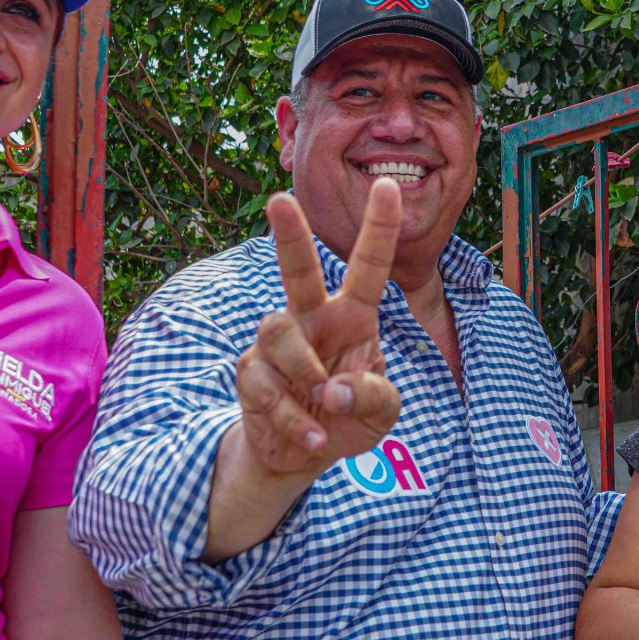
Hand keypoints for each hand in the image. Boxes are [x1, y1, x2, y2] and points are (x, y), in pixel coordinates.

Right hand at [233, 182, 403, 479]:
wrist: (305, 455)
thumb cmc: (350, 417)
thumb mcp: (382, 411)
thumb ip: (372, 396)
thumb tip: (331, 390)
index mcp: (353, 316)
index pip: (369, 266)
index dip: (380, 227)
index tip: (387, 185)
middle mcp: (312, 318)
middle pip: (298, 269)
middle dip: (290, 235)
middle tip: (280, 199)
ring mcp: (278, 344)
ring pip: (278, 331)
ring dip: (304, 372)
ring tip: (323, 406)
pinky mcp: (251, 373)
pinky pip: (265, 384)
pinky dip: (293, 419)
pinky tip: (311, 439)